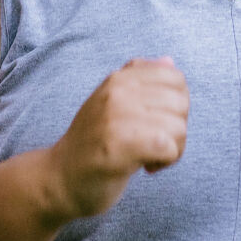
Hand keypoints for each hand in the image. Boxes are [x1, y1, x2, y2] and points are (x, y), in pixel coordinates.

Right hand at [49, 57, 188, 219]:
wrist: (59, 179)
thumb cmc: (92, 144)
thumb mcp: (112, 104)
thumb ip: (140, 82)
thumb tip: (169, 61)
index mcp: (119, 78)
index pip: (175, 77)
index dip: (176, 104)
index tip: (158, 122)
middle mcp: (118, 91)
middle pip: (181, 102)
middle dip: (177, 128)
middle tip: (154, 145)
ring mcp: (117, 117)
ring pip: (178, 127)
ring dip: (172, 149)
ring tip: (149, 157)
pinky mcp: (120, 146)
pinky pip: (168, 147)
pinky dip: (165, 162)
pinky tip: (147, 167)